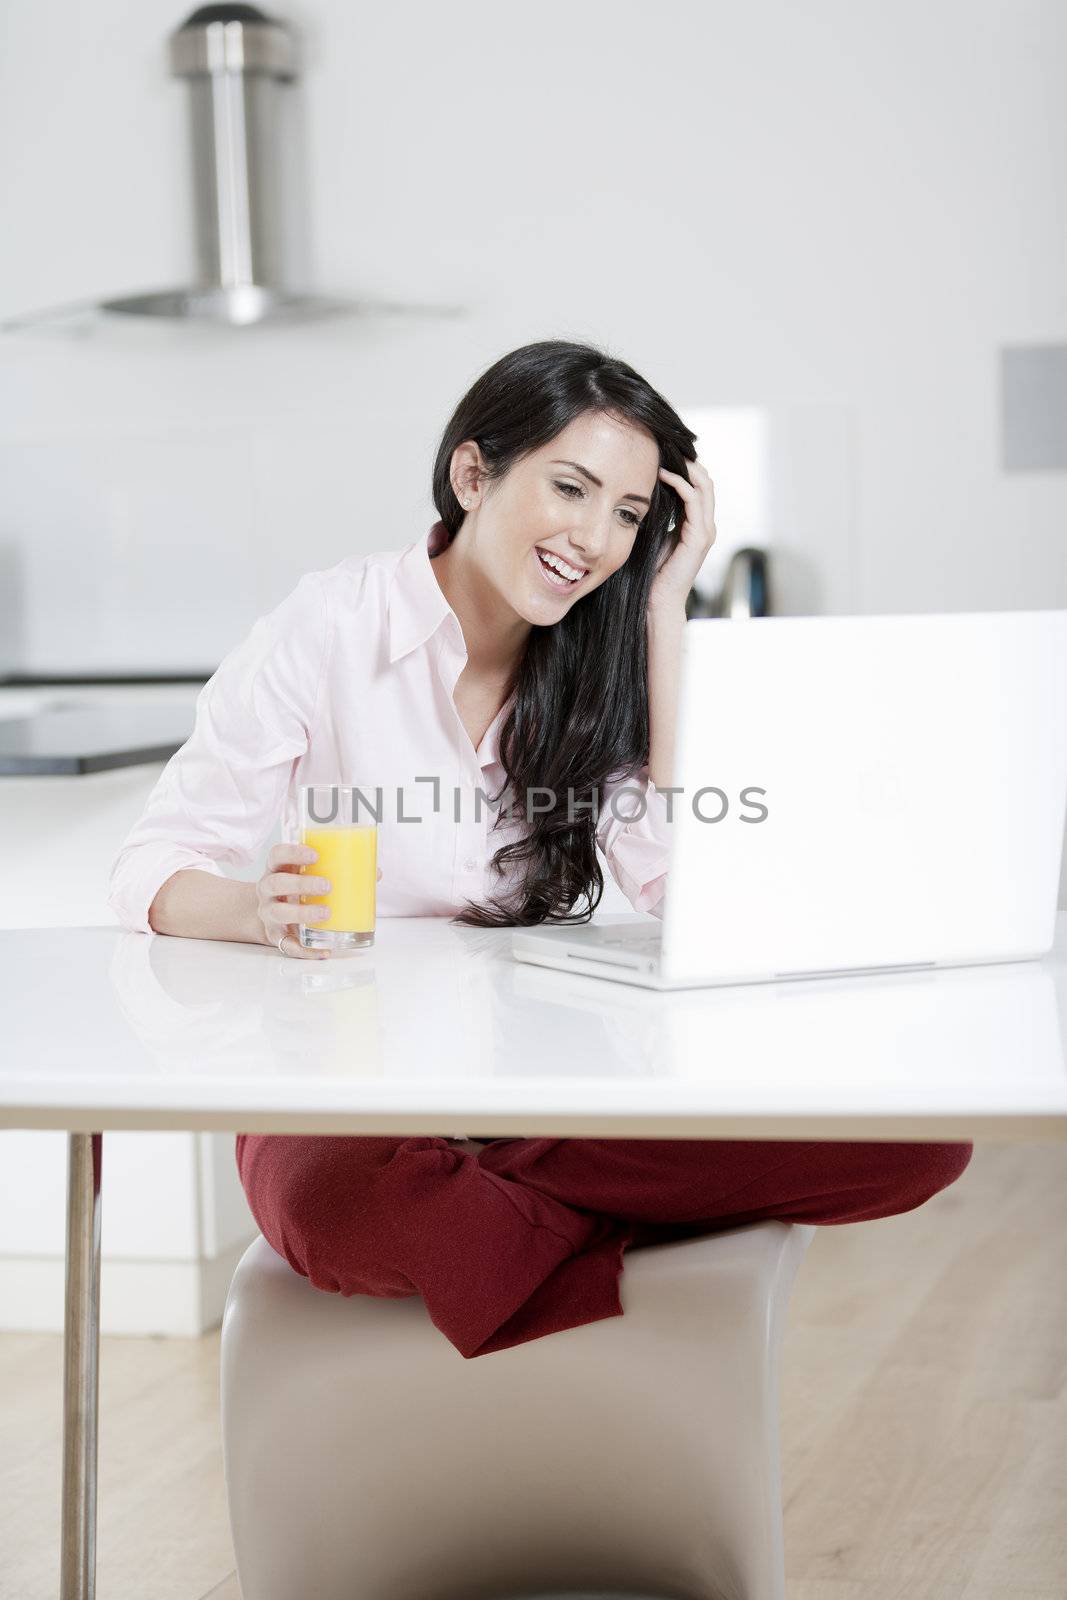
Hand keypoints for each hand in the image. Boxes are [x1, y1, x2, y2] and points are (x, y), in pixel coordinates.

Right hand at [256, 842, 381, 960]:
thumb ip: (339, 871)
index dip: (292, 852)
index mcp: (278, 869)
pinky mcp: (275, 936)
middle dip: (301, 884)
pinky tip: (323, 951)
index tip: (315, 854)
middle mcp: (268, 890)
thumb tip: (375, 872)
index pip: (277, 855)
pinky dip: (305, 950)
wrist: (274, 917)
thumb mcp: (311, 876)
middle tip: (327, 886)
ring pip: (278, 913)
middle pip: (275, 883)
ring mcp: (269, 913)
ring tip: (326, 913)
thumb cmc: (299, 890)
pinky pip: (287, 945)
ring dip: (302, 913)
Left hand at [649, 457, 716, 615]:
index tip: (663, 453)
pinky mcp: (699, 538)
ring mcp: (705, 531)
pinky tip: (664, 475)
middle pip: (705, 482)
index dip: (684, 468)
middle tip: (667, 446)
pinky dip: (681, 484)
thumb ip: (656, 517)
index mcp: (696, 525)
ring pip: (704, 487)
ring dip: (686, 468)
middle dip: (688, 462)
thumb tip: (640, 493)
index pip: (697, 487)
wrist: (657, 601)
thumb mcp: (653, 536)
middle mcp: (705, 526)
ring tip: (667, 454)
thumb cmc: (651, 573)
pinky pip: (694, 501)